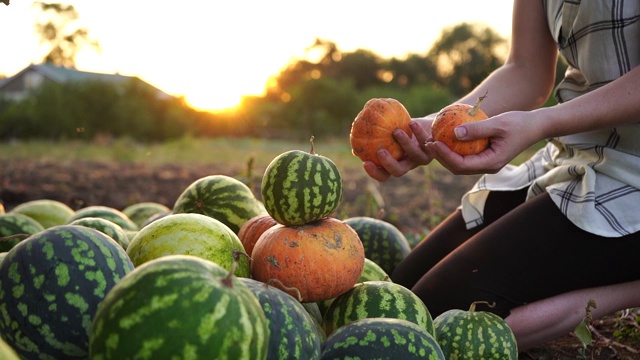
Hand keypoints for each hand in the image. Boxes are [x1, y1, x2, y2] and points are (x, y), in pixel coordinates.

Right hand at [363, 117, 434, 181]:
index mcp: (395, 164)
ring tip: (396, 131)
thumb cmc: (401, 128)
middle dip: (388, 163)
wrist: (427, 126)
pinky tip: (411, 123)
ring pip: (414, 156)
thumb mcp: (386, 133)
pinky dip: (418, 133)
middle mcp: (408, 165)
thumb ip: (373, 137)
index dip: (374, 172)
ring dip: (404, 144)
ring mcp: (421, 159)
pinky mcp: (434, 149)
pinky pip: (425, 141)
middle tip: (380, 151)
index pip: (383, 175)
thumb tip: (354, 141)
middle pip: (397, 171)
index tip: (365, 162)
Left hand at [425, 110, 540, 174]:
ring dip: (444, 154)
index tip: (433, 143)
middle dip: (440, 157)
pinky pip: (465, 155)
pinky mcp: (484, 156)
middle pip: (457, 168)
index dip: (445, 156)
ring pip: (460, 163)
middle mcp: (487, 167)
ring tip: (431, 140)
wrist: (536, 126)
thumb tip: (454, 133)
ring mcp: (486, 163)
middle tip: (427, 142)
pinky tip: (443, 136)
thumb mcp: (499, 123)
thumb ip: (477, 129)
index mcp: (491, 163)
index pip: (462, 164)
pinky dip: (453, 148)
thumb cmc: (520, 123)